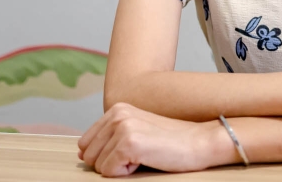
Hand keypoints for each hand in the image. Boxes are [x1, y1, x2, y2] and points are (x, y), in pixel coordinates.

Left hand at [78, 102, 217, 175]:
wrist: (200, 142)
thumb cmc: (171, 141)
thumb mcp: (136, 131)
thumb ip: (109, 137)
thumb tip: (82, 153)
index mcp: (116, 109)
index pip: (85, 144)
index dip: (106, 156)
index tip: (130, 152)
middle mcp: (117, 114)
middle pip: (89, 156)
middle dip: (111, 163)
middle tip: (139, 154)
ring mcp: (122, 127)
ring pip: (99, 166)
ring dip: (120, 168)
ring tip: (144, 156)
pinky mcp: (129, 142)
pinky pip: (110, 172)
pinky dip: (127, 173)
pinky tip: (146, 160)